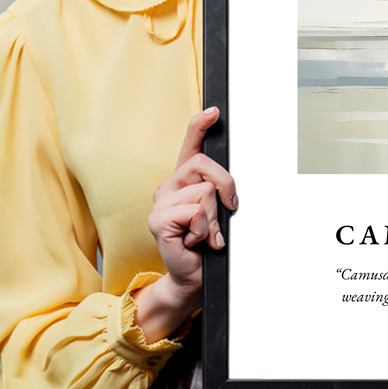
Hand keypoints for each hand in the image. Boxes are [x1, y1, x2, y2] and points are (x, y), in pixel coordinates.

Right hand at [133, 107, 237, 341]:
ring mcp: (160, 202)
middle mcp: (169, 186)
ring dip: (214, 218)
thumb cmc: (207, 244)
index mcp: (184, 180)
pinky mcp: (158, 220)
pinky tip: (195, 241)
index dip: (200, 125)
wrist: (193, 276)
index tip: (214, 111)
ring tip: (205, 234)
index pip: (190, 145)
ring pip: (205, 192)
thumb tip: (229, 184)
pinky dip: (204, 230)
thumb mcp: (218, 212)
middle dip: (226, 187)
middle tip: (227, 211)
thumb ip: (219, 192)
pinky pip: (195, 212)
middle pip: (205, 165)